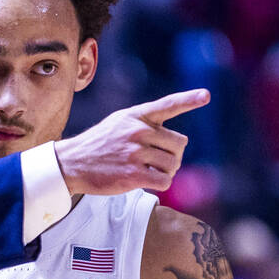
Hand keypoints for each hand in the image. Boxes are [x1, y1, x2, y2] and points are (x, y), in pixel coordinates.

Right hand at [55, 89, 209, 194]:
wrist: (72, 163)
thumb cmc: (98, 144)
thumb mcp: (118, 123)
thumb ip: (144, 124)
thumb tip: (174, 142)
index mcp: (137, 116)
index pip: (168, 104)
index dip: (189, 99)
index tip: (206, 95)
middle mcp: (138, 131)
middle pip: (179, 144)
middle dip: (172, 155)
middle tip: (158, 161)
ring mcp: (136, 153)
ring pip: (173, 164)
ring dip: (167, 171)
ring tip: (151, 172)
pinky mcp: (133, 175)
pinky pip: (164, 180)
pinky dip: (161, 183)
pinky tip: (149, 181)